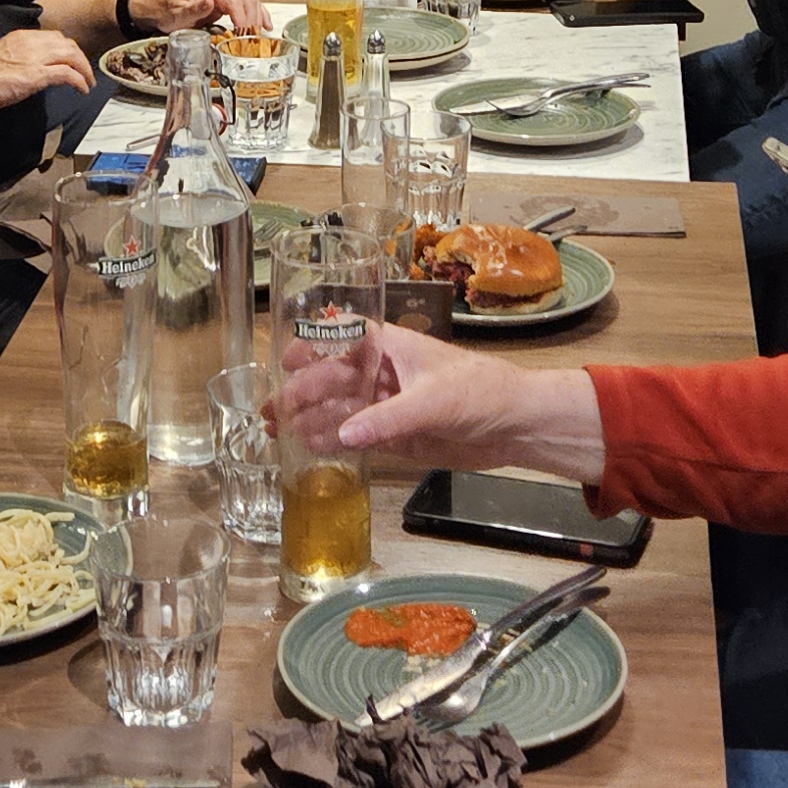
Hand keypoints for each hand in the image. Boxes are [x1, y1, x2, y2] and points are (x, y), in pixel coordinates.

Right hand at [0, 25, 94, 107]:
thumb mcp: (3, 57)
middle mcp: (32, 43)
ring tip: (88, 81)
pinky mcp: (36, 75)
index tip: (72, 60)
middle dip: (81, 58)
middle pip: (68, 44)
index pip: (54, 37)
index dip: (68, 49)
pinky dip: (79, 81)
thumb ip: (19, 58)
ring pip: (72, 56)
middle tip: (86, 72)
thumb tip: (29, 68)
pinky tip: (82, 89)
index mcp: (22, 37)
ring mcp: (35, 58)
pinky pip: (68, 74)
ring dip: (84, 69)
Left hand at [138, 0, 269, 35]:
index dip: (243, 19)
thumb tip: (210, 1)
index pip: (235, 2)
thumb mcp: (177, 14)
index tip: (245, 34)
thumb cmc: (168, 10)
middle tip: (254, 39)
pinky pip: (247, 5)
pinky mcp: (226, 0)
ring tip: (261, 35)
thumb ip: (194, 8)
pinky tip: (264, 25)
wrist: (160, 7)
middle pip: (247, 0)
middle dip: (254, 20)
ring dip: (259, 17)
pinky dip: (258, 14)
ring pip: (251, 1)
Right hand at [280, 325, 606, 478]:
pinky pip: (358, 436)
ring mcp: (388, 405)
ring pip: (340, 409)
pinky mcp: (395, 435)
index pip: (343, 338)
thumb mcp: (434, 401)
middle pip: (333, 378)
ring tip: (278, 435)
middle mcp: (384, 373)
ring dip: (311, 420)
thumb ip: (388, 420)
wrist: (516, 426)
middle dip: (301, 393)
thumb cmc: (481, 393)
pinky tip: (309, 449)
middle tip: (270, 413)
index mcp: (392, 346)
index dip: (312, 346)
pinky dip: (334, 442)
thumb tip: (343, 436)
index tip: (284, 360)